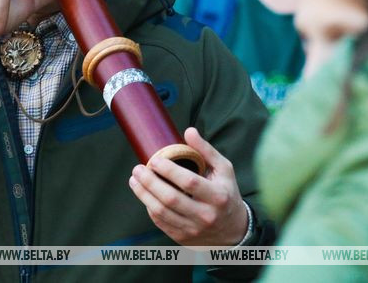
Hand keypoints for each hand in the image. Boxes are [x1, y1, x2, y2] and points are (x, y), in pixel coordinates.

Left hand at [128, 127, 248, 246]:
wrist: (233, 230)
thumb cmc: (227, 193)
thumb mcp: (224, 169)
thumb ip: (206, 150)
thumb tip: (189, 131)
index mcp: (217, 196)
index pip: (189, 182)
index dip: (169, 170)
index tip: (155, 160)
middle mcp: (206, 215)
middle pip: (171, 199)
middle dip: (150, 182)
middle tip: (138, 169)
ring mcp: (194, 229)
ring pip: (162, 213)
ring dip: (144, 194)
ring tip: (134, 180)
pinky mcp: (183, 238)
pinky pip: (161, 223)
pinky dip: (149, 208)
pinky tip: (144, 195)